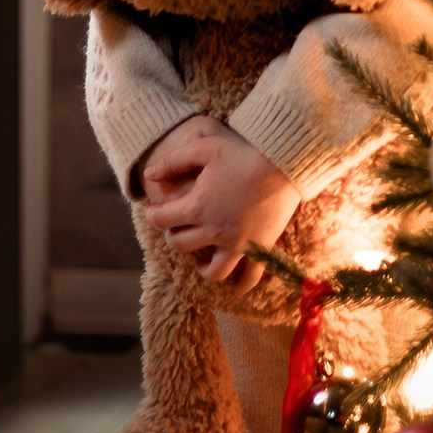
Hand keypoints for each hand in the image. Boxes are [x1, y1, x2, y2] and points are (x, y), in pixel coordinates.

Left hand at [137, 115, 299, 291]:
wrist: (284, 163)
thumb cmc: (243, 152)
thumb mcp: (204, 147)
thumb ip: (173, 161)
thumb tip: (148, 173)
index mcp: (197, 207)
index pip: (162, 220)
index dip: (152, 214)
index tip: (152, 210)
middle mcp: (213, 231)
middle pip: (180, 245)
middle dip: (173, 235)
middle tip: (177, 227)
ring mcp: (237, 244)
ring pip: (211, 271)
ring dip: (201, 267)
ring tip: (201, 258)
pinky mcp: (259, 249)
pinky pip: (249, 278)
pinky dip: (241, 284)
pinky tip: (237, 283)